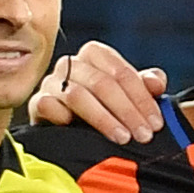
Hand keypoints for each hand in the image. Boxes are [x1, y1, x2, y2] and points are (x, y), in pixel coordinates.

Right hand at [30, 37, 169, 146]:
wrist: (71, 130)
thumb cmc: (106, 108)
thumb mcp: (131, 96)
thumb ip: (147, 86)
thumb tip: (156, 83)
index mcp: (95, 54)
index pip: (122, 74)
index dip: (142, 99)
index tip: (156, 124)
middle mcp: (71, 63)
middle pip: (102, 84)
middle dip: (127, 111)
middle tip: (143, 135)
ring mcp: (51, 82)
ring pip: (78, 95)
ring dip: (103, 119)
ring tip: (122, 138)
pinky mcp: (37, 103)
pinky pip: (46, 105)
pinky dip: (61, 115)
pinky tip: (74, 127)